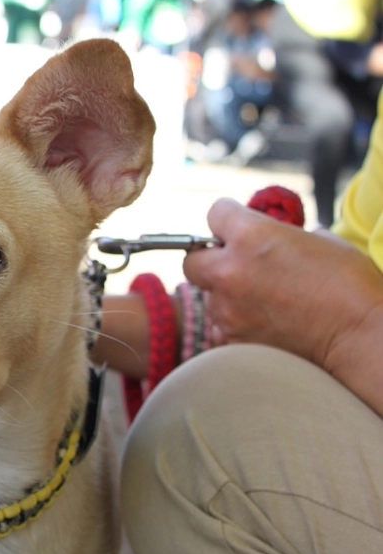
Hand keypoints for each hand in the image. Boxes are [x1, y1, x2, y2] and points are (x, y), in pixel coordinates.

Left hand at [183, 199, 382, 396]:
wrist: (360, 335)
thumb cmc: (350, 285)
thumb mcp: (318, 240)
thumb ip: (282, 235)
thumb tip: (273, 238)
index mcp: (251, 237)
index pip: (215, 213)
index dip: (227, 219)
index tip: (234, 227)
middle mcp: (230, 271)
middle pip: (192, 259)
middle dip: (209, 259)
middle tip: (234, 266)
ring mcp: (227, 309)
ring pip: (208, 297)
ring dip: (225, 295)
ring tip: (261, 301)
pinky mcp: (231, 339)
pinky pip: (219, 327)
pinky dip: (234, 325)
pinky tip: (262, 324)